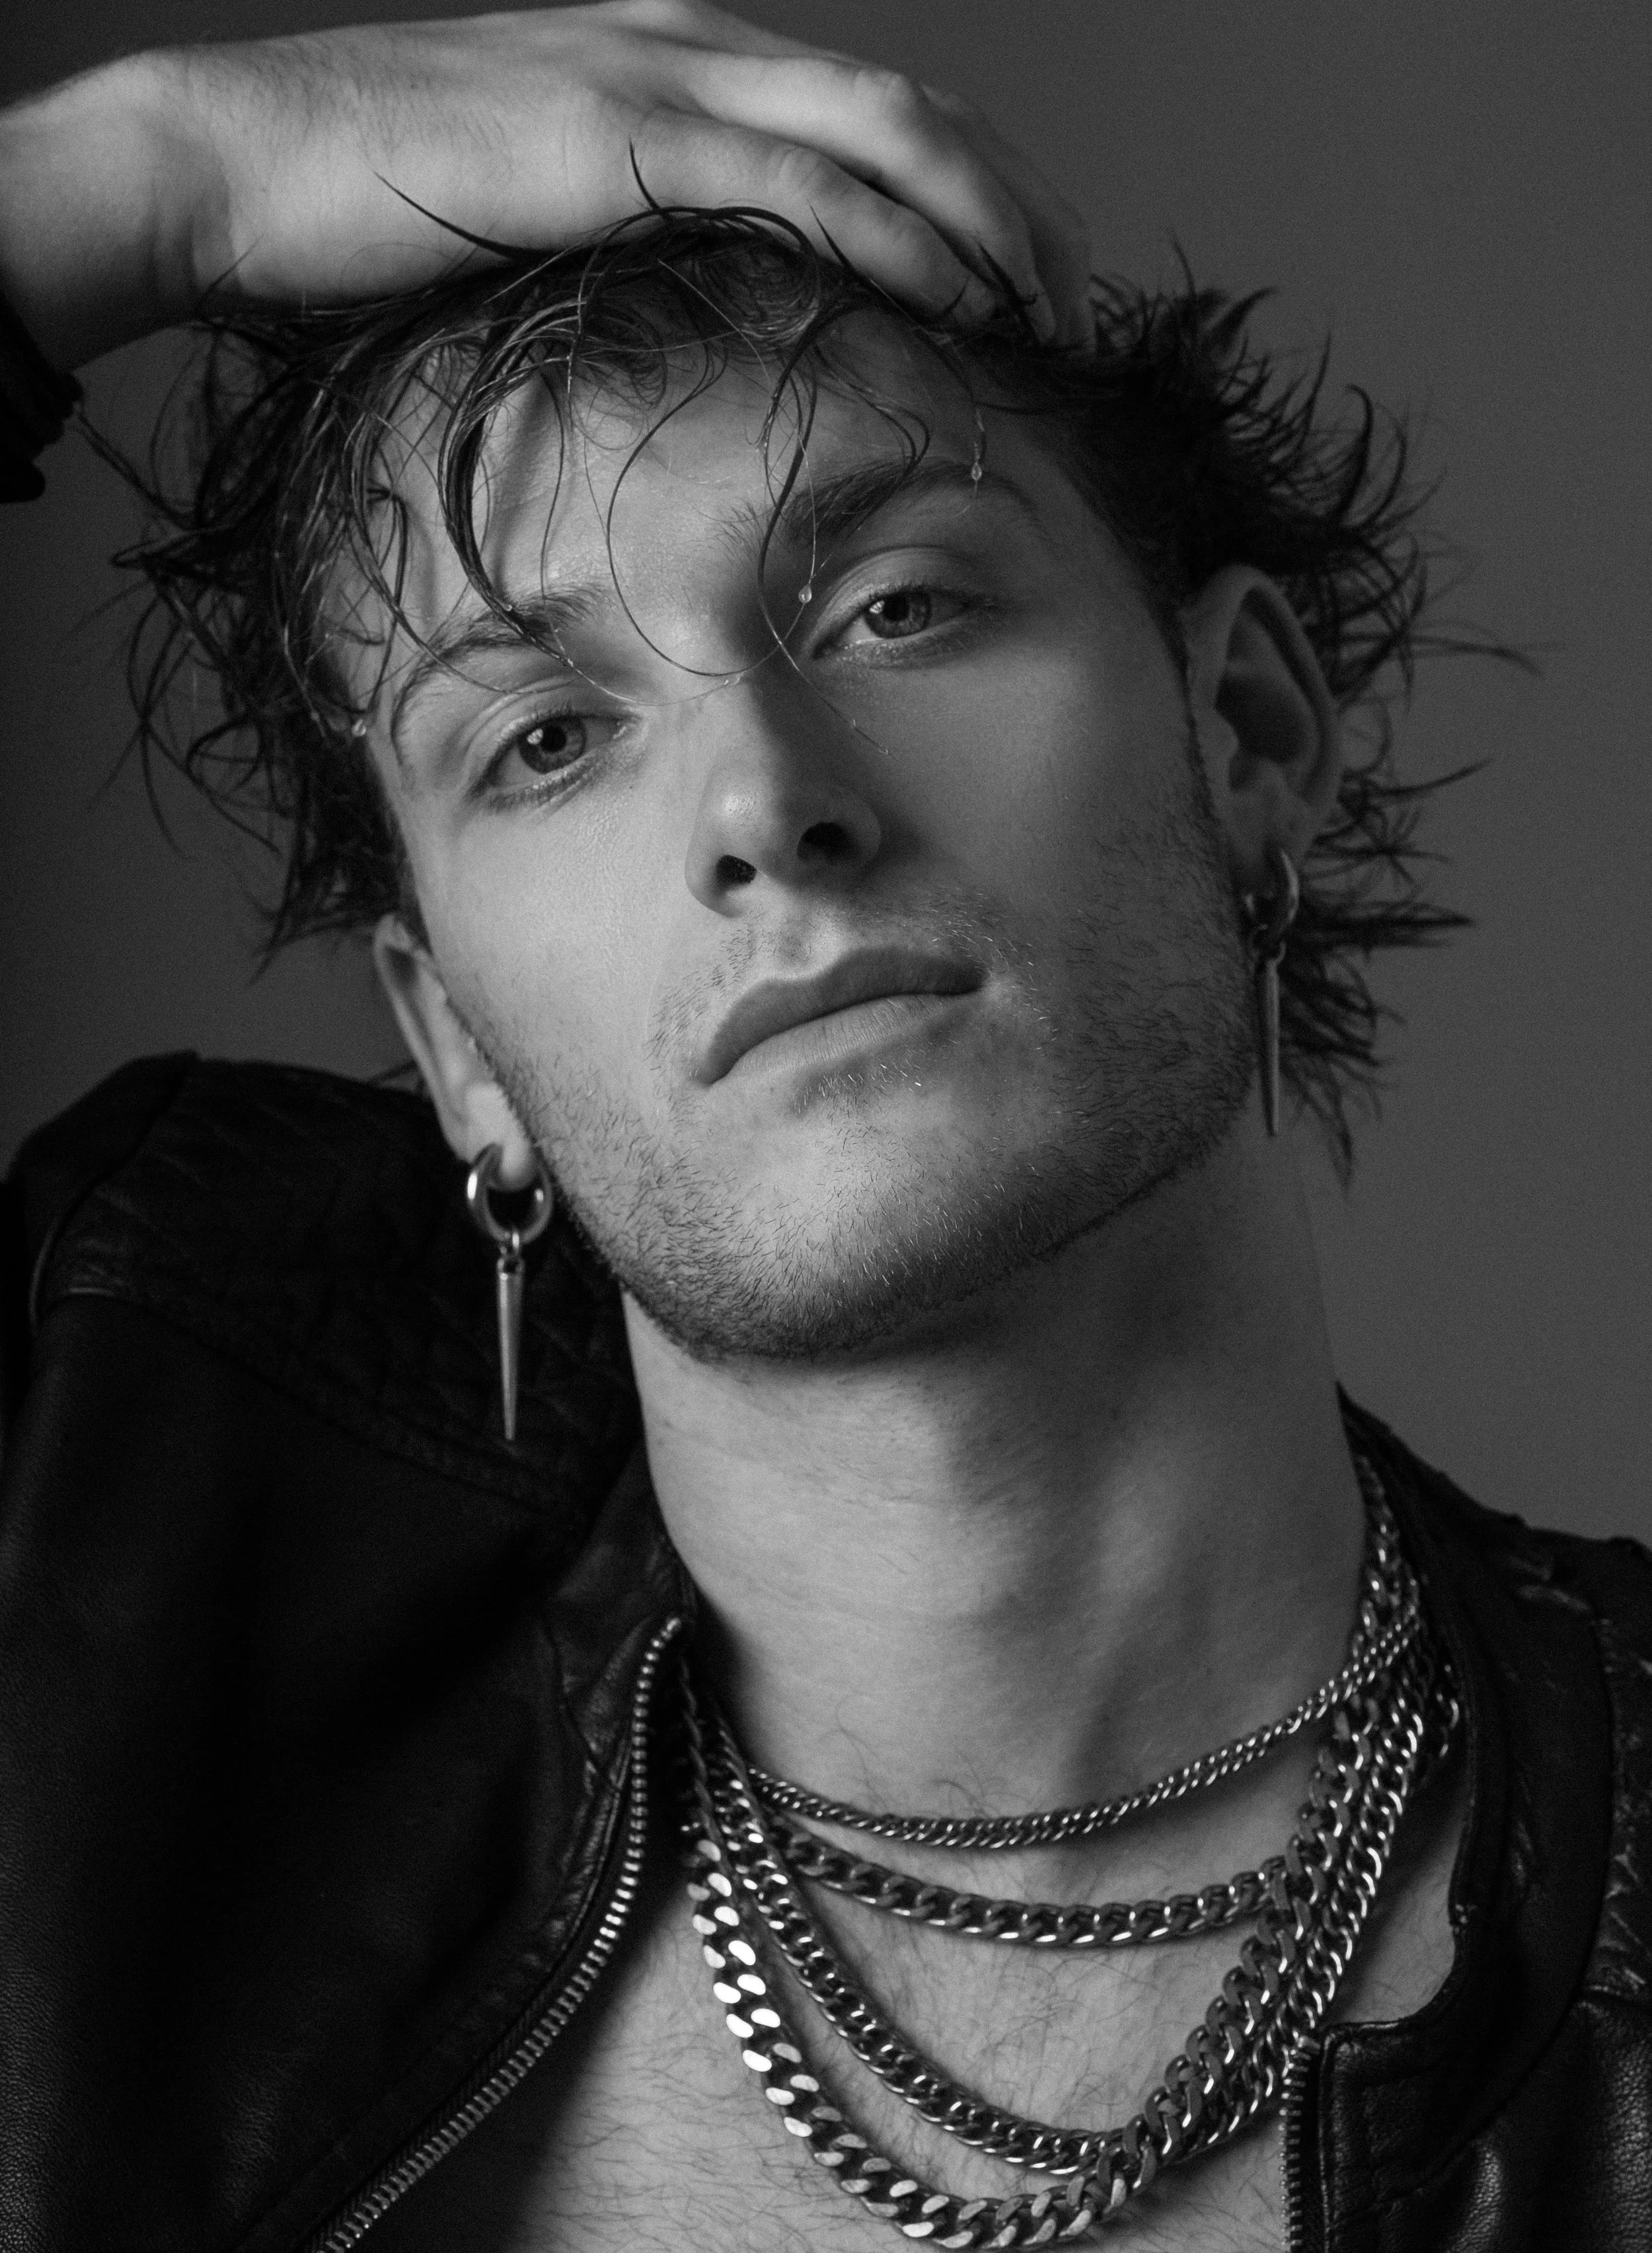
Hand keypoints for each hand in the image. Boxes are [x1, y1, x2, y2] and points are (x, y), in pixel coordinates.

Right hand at [0, 0, 1091, 369]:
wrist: (241, 160)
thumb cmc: (367, 202)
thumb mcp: (524, 203)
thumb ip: (621, 226)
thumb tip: (686, 305)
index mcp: (669, 56)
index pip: (860, 104)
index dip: (959, 179)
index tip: (1015, 264)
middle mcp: (687, 43)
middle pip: (907, 103)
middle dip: (1009, 193)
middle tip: (1070, 287)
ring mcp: (659, 79)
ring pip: (882, 126)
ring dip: (983, 213)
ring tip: (1045, 300)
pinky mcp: (624, 141)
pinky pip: (801, 183)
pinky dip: (895, 235)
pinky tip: (955, 292)